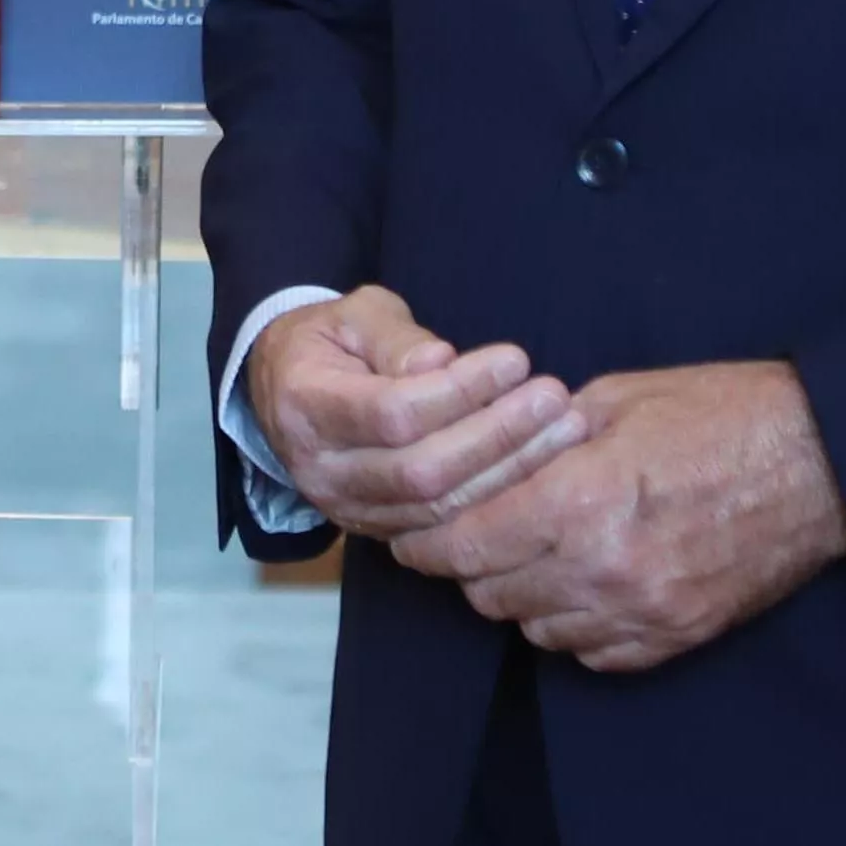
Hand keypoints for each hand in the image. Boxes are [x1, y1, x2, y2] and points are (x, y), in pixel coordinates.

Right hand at [246, 286, 586, 539]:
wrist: (282, 391)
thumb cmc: (329, 341)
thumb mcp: (355, 315)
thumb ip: (396, 338)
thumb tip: (442, 365)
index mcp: (306, 407)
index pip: (393, 413)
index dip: (461, 392)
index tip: (515, 359)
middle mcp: (322, 471)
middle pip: (422, 470)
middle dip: (498, 435)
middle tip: (554, 397)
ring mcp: (348, 509)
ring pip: (440, 507)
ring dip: (510, 469)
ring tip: (564, 427)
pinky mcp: (378, 530)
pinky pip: (445, 526)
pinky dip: (497, 496)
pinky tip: (541, 464)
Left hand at [400, 360, 845, 673]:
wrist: (823, 462)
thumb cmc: (719, 414)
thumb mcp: (615, 402)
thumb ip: (539, 444)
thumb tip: (484, 467)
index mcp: (580, 502)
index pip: (466, 546)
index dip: (428, 541)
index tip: (413, 530)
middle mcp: (604, 569)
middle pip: (490, 594)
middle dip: (472, 564)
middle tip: (476, 533)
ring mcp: (644, 612)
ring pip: (536, 628)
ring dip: (522, 595)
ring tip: (534, 553)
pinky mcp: (678, 637)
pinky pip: (592, 653)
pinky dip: (573, 624)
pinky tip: (583, 583)